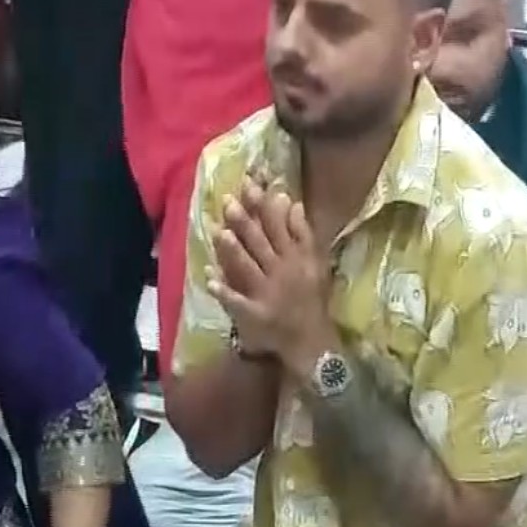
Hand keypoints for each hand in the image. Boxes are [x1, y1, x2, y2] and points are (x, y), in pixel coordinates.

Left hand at [208, 177, 331, 363]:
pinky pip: (237, 301)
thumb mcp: (316, 263)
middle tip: (228, 201)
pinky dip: (224, 291)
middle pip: (261, 243)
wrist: (313, 341)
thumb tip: (292, 202)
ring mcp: (266, 293)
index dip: (263, 205)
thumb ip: (304, 233)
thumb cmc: (313, 299)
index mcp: (296, 257)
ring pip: (248, 268)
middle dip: (245, 222)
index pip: (278, 226)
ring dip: (233, 252)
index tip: (250, 184)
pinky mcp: (255, 314)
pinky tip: (209, 279)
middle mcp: (281, 272)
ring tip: (219, 233)